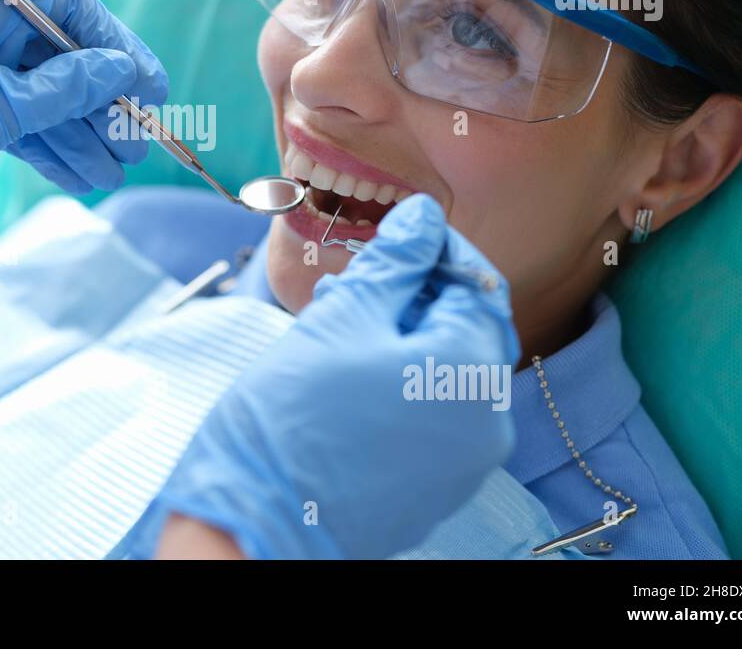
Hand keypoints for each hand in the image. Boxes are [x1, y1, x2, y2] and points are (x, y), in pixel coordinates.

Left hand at [0, 0, 166, 275]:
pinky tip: (80, 175)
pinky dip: (44, 147)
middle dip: (98, 100)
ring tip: (116, 170)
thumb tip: (119, 70)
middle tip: (137, 139)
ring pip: (35, 96)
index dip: (112, 40)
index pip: (62, 2)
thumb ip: (64, 90)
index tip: (148, 84)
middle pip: (53, 54)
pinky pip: (11, 123)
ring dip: (77, 133)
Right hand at [130, 194, 520, 558]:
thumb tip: (424, 218)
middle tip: (350, 282)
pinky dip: (396, 381)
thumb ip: (394, 262)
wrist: (255, 522)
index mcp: (472, 374)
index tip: (394, 233)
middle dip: (411, 294)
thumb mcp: (342, 317)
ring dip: (397, 336)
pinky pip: (428, 415)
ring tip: (334, 323)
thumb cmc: (294, 418)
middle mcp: (486, 424)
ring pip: (442, 372)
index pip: (477, 284)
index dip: (436, 249)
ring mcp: (462, 463)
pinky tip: (343, 372)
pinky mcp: (432, 487)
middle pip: (463, 329)